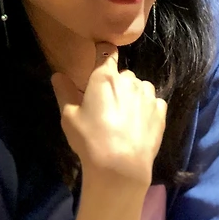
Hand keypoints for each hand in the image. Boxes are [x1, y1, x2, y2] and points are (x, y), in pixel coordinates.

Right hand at [51, 43, 166, 188]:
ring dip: (134, 95)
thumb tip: (57, 75)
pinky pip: (154, 102)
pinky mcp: (161, 111)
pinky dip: (148, 108)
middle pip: (123, 75)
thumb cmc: (90, 139)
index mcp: (104, 78)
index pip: (106, 53)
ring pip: (141, 87)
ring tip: (125, 116)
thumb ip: (64, 92)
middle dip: (117, 84)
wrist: (121, 166)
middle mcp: (129, 81)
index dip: (104, 53)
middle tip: (107, 105)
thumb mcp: (69, 117)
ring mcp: (148, 95)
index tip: (101, 57)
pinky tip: (139, 123)